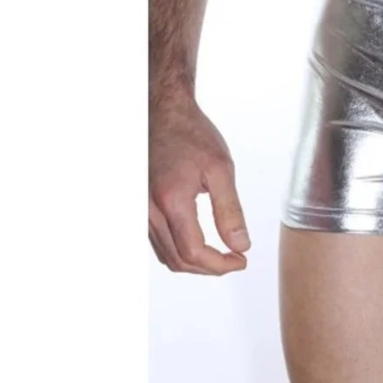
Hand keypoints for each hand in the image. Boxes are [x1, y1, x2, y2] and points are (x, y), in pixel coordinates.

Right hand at [149, 89, 249, 274]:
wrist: (164, 115)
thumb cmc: (193, 135)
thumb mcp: (220, 168)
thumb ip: (230, 210)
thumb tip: (240, 245)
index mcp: (171, 201)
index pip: (193, 252)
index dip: (219, 265)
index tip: (241, 260)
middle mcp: (149, 211)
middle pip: (178, 260)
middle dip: (210, 268)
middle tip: (236, 261)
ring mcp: (141, 211)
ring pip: (166, 255)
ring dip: (194, 263)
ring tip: (222, 255)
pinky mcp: (140, 208)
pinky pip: (158, 242)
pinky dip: (179, 251)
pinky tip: (199, 244)